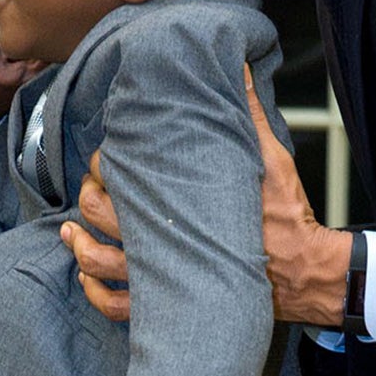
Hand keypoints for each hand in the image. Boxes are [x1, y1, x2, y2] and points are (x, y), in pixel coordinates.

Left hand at [59, 67, 353, 327]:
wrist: (306, 272)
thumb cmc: (286, 216)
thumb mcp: (270, 158)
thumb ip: (247, 114)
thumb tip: (237, 67)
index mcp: (179, 199)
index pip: (121, 176)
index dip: (105, 163)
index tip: (108, 155)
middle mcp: (163, 238)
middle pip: (101, 213)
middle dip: (90, 196)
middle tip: (94, 186)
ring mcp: (162, 275)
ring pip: (99, 262)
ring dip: (79, 246)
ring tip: (70, 233)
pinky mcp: (169, 303)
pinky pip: (116, 307)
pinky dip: (95, 294)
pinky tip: (88, 279)